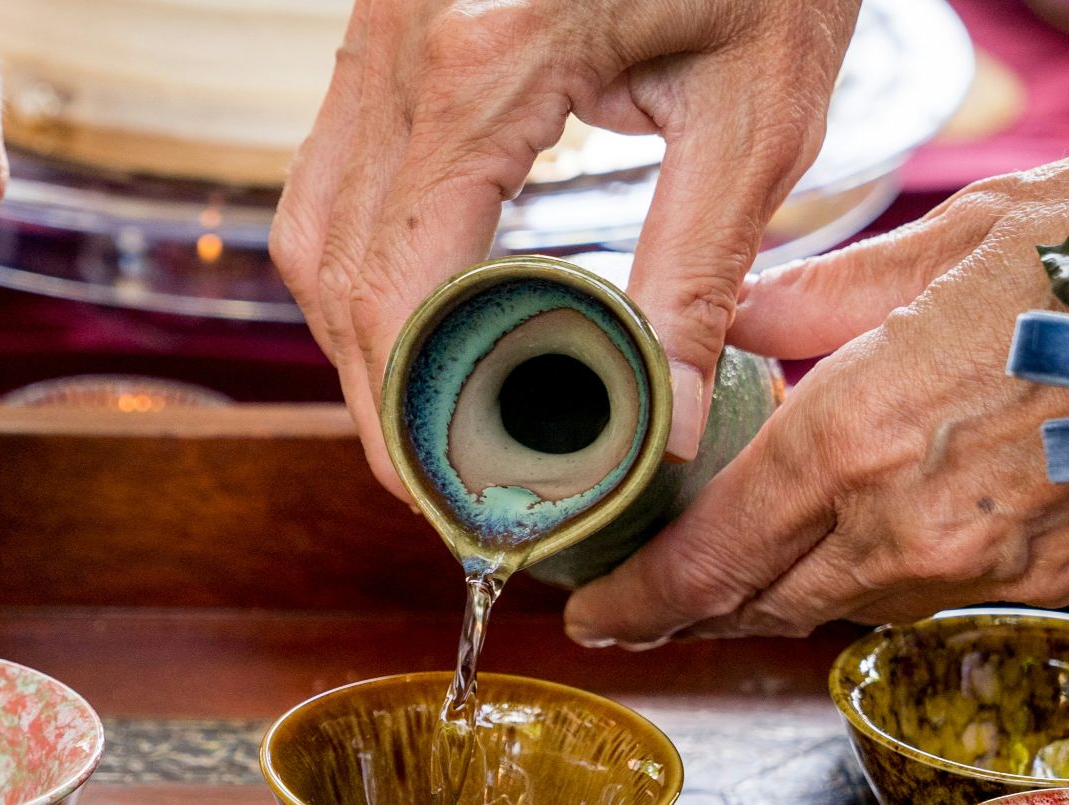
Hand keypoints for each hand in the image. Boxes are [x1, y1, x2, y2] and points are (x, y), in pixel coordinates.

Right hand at [270, 0, 858, 498]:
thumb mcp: (757, 110)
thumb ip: (696, 277)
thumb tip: (667, 427)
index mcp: (488, 57)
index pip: (401, 282)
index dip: (410, 411)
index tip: (452, 493)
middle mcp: (402, 39)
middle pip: (334, 268)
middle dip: (376, 392)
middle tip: (438, 477)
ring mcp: (376, 26)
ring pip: (311, 224)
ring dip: (355, 334)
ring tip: (426, 414)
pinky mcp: (382, 27)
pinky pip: (333, 173)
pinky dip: (362, 262)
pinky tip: (422, 316)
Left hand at [563, 135, 1068, 646]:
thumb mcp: (944, 244)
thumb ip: (816, 299)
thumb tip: (736, 318)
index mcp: (857, 439)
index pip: (711, 555)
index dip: (640, 600)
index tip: (594, 615)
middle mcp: (906, 523)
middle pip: (763, 601)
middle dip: (689, 613)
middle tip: (636, 613)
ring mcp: (979, 562)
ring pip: (842, 606)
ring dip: (778, 596)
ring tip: (726, 581)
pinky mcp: (1042, 576)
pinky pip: (923, 596)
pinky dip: (870, 581)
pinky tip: (848, 554)